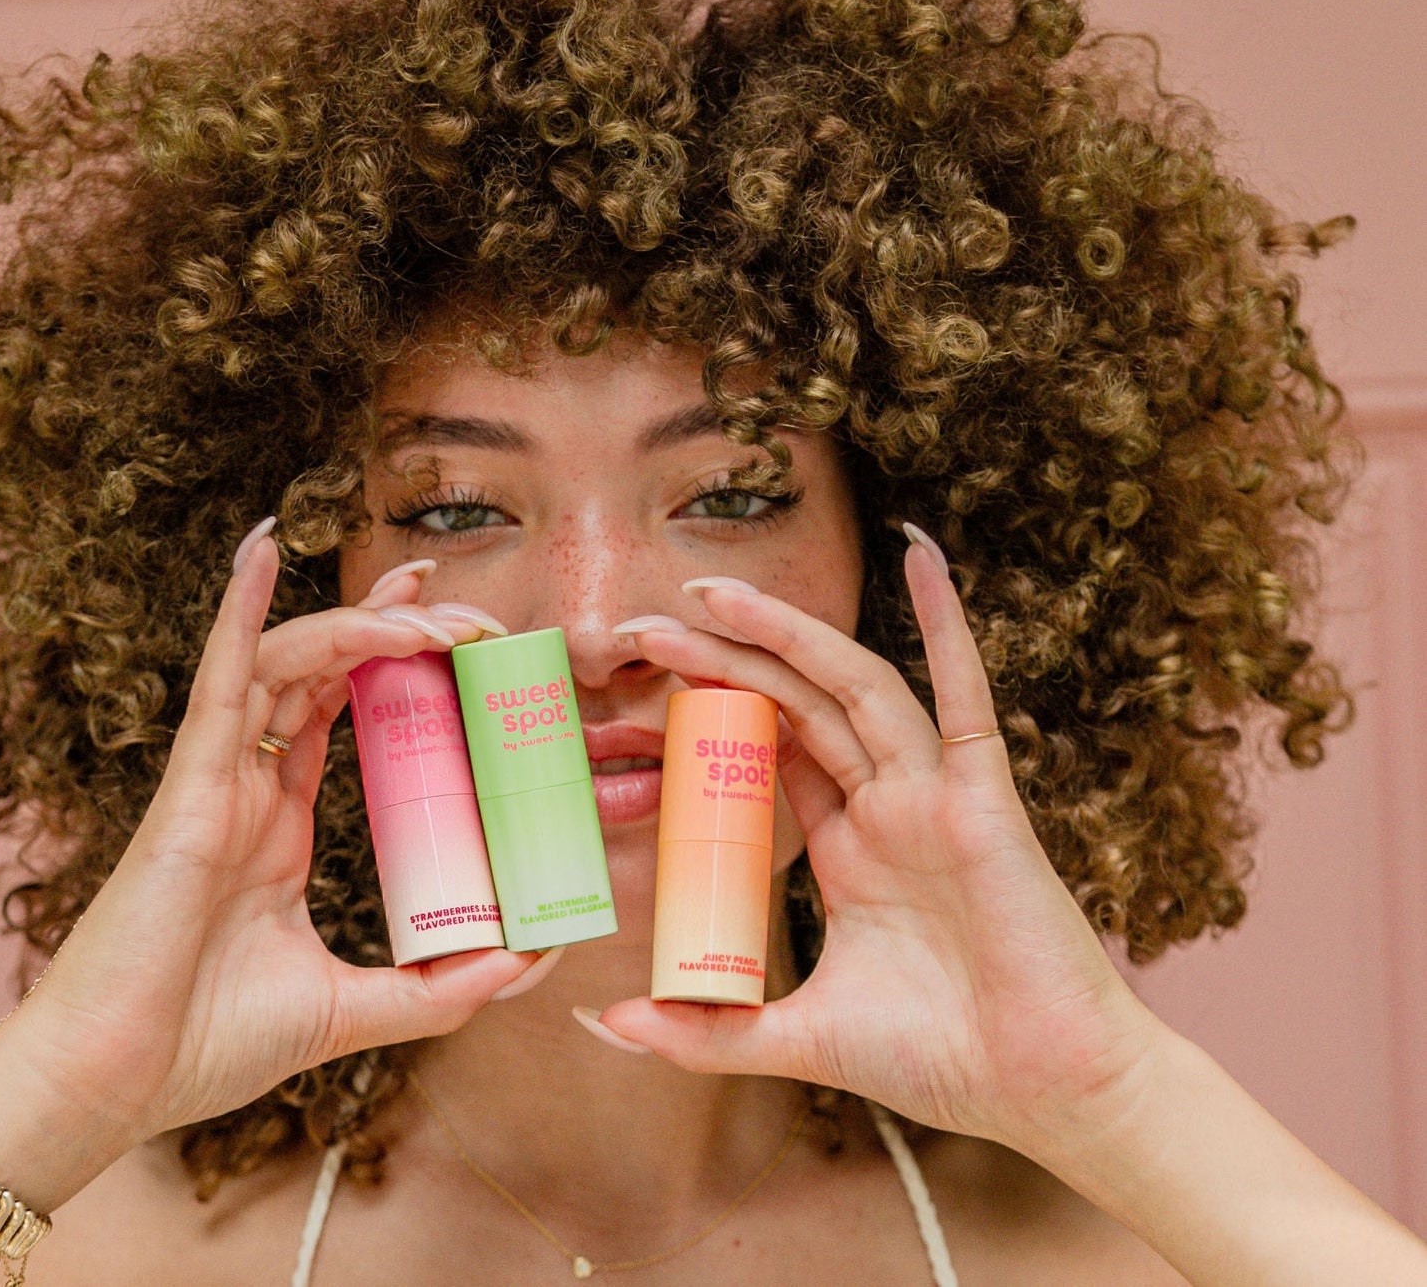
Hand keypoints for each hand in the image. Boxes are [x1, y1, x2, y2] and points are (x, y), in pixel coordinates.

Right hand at [0, 532, 539, 1168]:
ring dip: (359, 622)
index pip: (343, 705)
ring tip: (425, 605)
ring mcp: (217, 780)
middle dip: (394, 623)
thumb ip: (433, 992)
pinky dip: (242, 614)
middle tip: (468, 609)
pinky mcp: (190, 792)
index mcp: (277, 821)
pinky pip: (219, 683)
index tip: (460, 630)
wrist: (111, 1090)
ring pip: (289, 662)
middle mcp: (248, 785)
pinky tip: (265, 551)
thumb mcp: (348, 1009)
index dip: (392, 658)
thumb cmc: (203, 1045)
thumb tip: (524, 964)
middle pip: (326, 668)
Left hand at [598, 537, 1160, 1155]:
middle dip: (725, 655)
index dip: (711, 704)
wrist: (1048, 1096)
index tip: (645, 673)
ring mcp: (933, 797)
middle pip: (796, 702)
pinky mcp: (983, 802)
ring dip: (789, 633)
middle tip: (647, 622)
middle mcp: (886, 807)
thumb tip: (606, 1022)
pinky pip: (963, 701)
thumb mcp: (798, 1038)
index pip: (770, 748)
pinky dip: (947, 628)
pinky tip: (924, 558)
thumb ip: (706, 1029)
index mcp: (848, 847)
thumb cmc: (942, 1061)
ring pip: (854, 687)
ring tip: (717, 592)